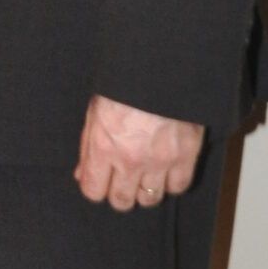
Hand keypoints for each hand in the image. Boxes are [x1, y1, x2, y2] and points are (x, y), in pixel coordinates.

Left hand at [76, 95, 204, 210]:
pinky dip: (172, 182)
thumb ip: (88, 148)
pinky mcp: (186, 155)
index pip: (93, 191)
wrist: (162, 67)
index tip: (102, 181)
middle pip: (122, 201)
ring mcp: (159, 160)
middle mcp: (130, 159)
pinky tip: (167, 170)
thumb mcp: (96, 111)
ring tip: (147, 175)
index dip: (96, 188)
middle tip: (124, 181)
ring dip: (146, 191)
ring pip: (150, 199)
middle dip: (120, 194)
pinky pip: (178, 187)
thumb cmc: (125, 86)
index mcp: (103, 146)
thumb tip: (82, 175)